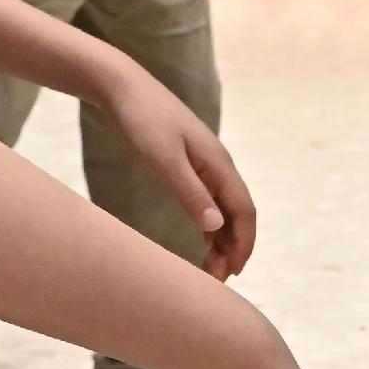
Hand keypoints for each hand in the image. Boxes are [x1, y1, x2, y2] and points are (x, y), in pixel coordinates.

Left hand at [99, 63, 253, 276]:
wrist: (124, 88)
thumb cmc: (143, 121)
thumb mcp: (164, 160)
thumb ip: (191, 192)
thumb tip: (216, 227)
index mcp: (218, 163)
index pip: (244, 211)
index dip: (243, 243)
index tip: (233, 272)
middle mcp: (217, 165)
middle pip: (237, 214)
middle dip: (233, 248)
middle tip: (215, 280)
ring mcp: (203, 165)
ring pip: (223, 209)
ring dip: (221, 240)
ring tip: (208, 269)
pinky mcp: (187, 165)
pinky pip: (208, 201)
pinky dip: (209, 225)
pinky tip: (202, 241)